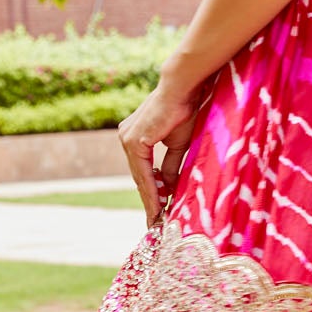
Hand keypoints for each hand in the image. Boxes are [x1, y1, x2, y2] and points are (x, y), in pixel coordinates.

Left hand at [118, 73, 204, 226]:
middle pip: (140, 177)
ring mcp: (127, 139)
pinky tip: (158, 205)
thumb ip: (172, 166)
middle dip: (150, 201)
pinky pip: (143, 173)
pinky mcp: (134, 141)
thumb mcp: (179, 145)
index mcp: (136, 137)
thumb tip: (170, 188)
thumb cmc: (185, 111)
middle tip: (156, 222)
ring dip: (150, 200)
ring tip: (158, 219)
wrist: (182, 89)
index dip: (152, 193)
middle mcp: (126, 138)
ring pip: (140, 177)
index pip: (143, 171)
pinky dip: (152, 190)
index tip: (159, 211)